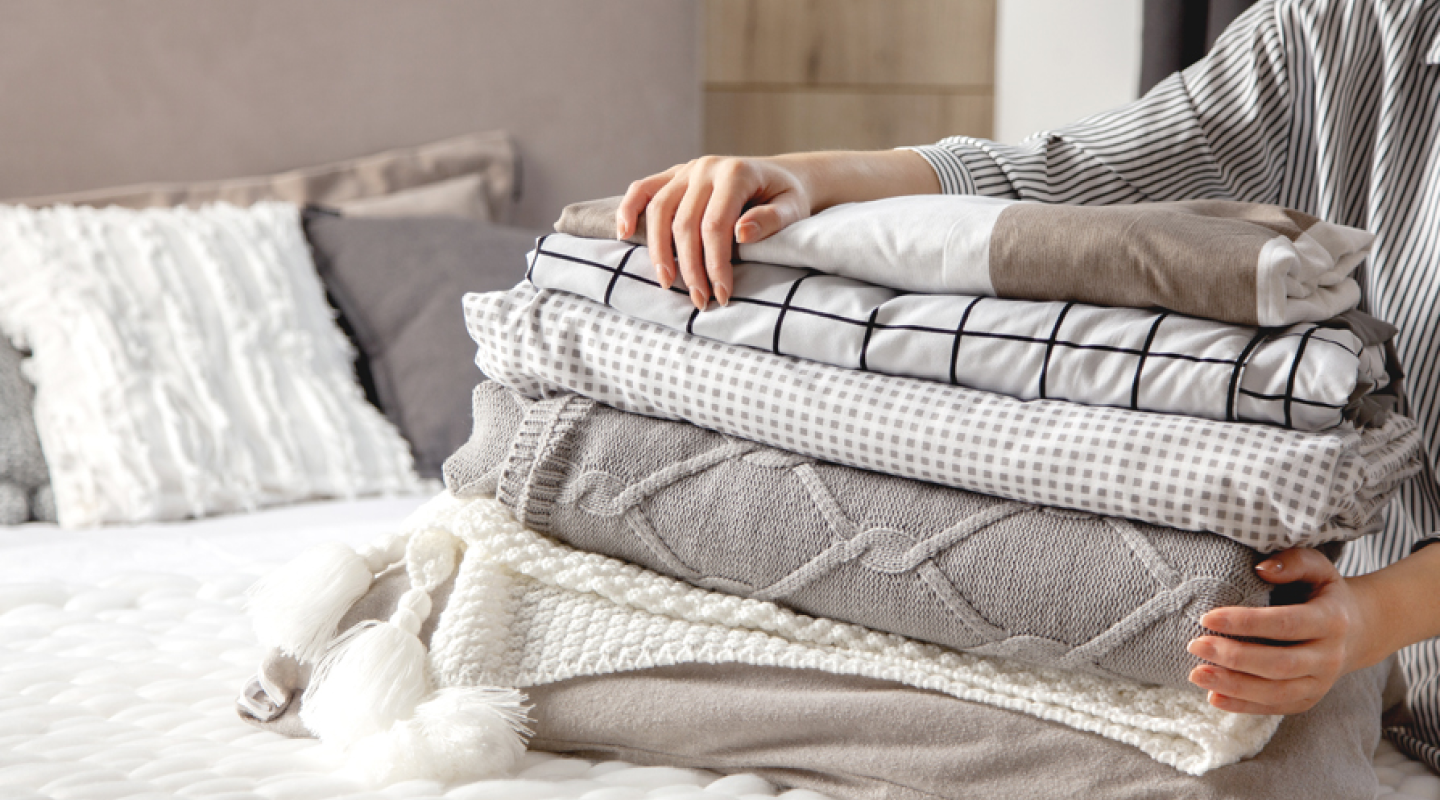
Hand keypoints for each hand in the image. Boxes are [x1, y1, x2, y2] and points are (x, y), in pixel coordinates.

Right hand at [616, 156, 813, 308]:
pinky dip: (628, 209)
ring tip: (667, 283)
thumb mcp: (793, 208)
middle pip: (684, 223)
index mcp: (736, 173)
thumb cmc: (787, 197)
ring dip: (658, 251)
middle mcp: (706, 168)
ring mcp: (687, 170)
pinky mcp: (674, 175)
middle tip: (699, 300)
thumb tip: (741, 234)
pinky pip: (643, 189)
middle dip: (690, 266)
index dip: (715, 263)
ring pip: (658, 210)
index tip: (722, 294)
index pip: (715, 226)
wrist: (780, 176)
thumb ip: (772, 220)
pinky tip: (622, 233)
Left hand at [1186, 548, 1381, 714]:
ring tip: (1196, 674)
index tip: (1206, 618)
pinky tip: (1213, 697)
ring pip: (1276, 691)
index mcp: (1331, 620)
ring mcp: (1321, 683)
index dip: (1245, 623)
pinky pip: (1275, 707)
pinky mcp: (1308, 699)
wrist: (1357, 630)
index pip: (1285, 624)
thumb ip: (1293, 562)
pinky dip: (1243, 706)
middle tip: (1195, 646)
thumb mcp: (1318, 568)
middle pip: (1279, 663)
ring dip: (1233, 686)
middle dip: (1234, 657)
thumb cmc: (1323, 593)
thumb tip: (1261, 568)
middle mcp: (1330, 657)